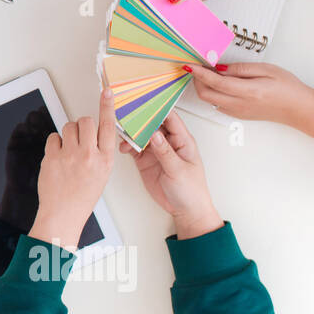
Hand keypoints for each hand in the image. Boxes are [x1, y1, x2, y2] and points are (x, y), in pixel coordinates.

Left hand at [32, 89, 118, 248]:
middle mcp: (89, 155)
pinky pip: (53, 137)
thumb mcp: (101, 174)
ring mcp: (69, 156)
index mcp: (105, 160)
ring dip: (67, 134)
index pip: (109, 126)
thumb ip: (99, 152)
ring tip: (67, 151)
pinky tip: (57, 157)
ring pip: (68, 126)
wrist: (63, 214)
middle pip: (86, 121)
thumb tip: (92, 133)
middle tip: (78, 138)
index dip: (108, 106)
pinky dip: (54, 144)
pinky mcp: (52, 158)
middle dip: (81, 125)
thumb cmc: (82, 196)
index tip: (107, 92)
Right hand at [120, 113, 220, 238]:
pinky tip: (123, 147)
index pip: (170, 118)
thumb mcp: (179, 171)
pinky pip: (134, 148)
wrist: (185, 210)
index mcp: (182, 141)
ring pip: (141, 135)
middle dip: (140, 119)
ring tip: (122, 133)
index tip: (144, 103)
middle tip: (127, 115)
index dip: (158, 109)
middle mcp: (169, 143)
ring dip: (131, 133)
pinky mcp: (146, 160)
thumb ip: (166, 152)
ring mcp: (156, 151)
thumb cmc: (191, 191)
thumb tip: (155, 134)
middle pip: (152, 124)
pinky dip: (127, 145)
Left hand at [188, 62, 313, 143]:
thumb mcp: (267, 70)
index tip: (190, 65)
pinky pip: (218, 104)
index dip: (200, 73)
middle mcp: (239, 105)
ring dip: (204, 87)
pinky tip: (219, 83)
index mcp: (248, 92)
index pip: (215, 82)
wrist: (298, 109)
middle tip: (199, 67)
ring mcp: (237, 112)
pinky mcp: (238, 115)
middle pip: (206, 94)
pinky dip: (212, 93)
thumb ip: (241, 69)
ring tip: (209, 73)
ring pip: (210, 100)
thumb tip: (221, 67)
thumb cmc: (287, 88)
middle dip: (197, 80)